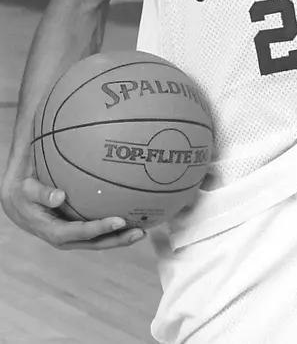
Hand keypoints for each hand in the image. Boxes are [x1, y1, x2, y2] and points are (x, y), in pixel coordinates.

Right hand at [0, 155, 145, 250]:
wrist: (17, 200)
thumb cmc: (23, 192)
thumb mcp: (26, 190)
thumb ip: (41, 194)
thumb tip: (60, 196)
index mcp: (53, 231)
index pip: (80, 233)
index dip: (100, 229)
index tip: (119, 221)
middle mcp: (66, 237)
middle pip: (95, 243)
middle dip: (118, 240)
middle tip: (140, 232)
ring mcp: (72, 234)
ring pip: (99, 240)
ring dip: (120, 237)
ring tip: (143, 230)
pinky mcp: (77, 228)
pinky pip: (97, 230)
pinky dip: (114, 227)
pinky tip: (132, 216)